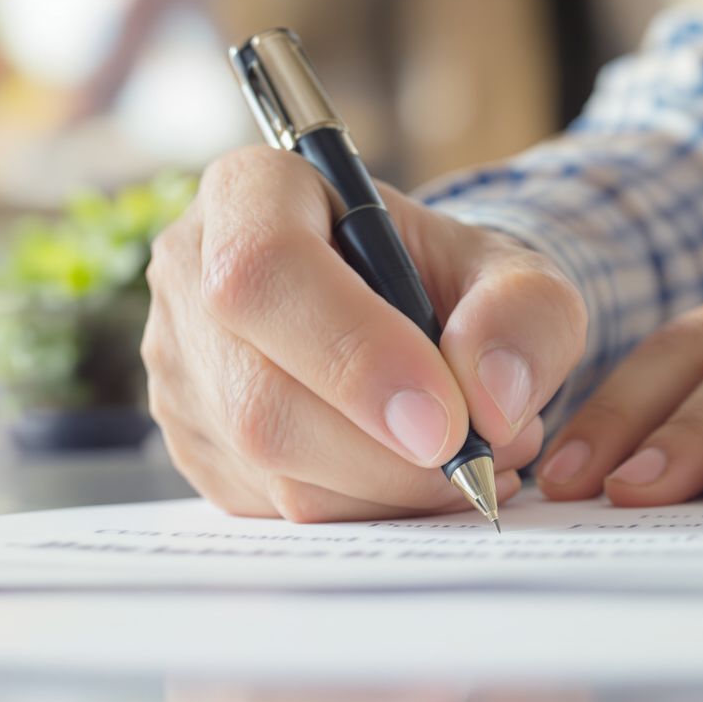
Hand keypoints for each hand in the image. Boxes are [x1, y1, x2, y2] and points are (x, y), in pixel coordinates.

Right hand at [143, 147, 585, 521]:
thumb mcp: (509, 269)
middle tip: (481, 464)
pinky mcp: (192, 442)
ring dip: (387, 490)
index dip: (354, 355)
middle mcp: (190, 274)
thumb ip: (524, 314)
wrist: (403, 311)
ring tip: (469, 462)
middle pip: (259, 397)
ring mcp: (178, 366)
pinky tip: (414, 479)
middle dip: (384, 457)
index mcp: (252, 192)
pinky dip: (362, 509)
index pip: (266, 269)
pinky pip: (272, 507)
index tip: (447, 424)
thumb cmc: (443, 277)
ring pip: (269, 467)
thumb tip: (492, 402)